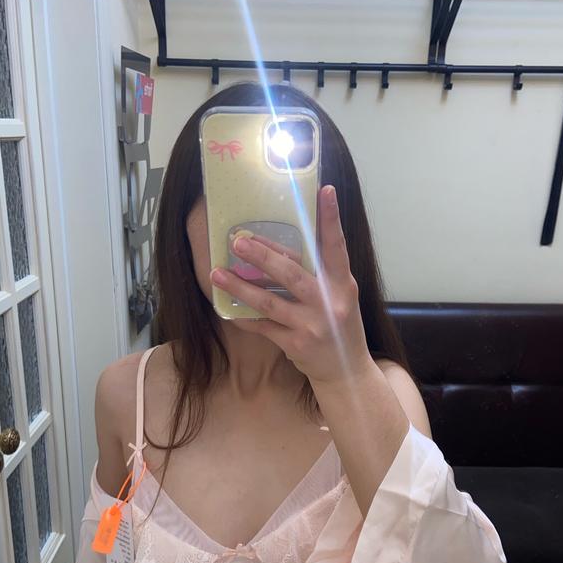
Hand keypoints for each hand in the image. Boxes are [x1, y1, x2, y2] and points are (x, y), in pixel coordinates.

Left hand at [210, 185, 372, 386]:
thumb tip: (281, 244)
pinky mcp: (296, 344)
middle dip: (262, 256)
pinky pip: (263, 327)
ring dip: (240, 287)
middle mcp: (329, 302)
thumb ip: (320, 273)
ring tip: (216, 273)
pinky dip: (244, 317)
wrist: (345, 371)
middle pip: (292, 273)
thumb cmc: (339, 326)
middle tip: (238, 240)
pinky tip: (227, 308)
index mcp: (343, 284)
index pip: (337, 246)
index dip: (331, 219)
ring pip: (269, 302)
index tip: (325, 191)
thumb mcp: (340, 296)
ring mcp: (312, 325)